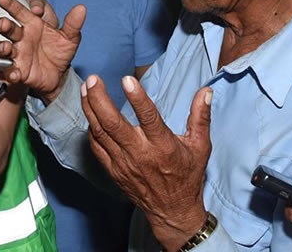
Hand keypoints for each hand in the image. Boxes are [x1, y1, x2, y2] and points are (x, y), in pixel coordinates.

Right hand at [0, 0, 83, 101]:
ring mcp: (17, 55)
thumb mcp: (69, 37)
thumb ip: (72, 24)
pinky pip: (10, 72)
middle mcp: (21, 38)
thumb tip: (81, 8)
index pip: (18, 11)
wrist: (60, 75)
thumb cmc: (60, 51)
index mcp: (31, 25)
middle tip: (3, 23)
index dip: (9, 3)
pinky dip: (10, 73)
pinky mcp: (18, 72)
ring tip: (6, 47)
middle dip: (3, 25)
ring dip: (1, 47)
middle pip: (7, 29)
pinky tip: (15, 74)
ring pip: (3, 48)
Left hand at [81, 75, 212, 251]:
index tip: (126, 80)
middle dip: (99, 99)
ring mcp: (123, 163)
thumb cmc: (187, 176)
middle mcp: (140, 154)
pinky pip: (97, 146)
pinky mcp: (113, 171)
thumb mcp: (200, 146)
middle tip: (92, 79)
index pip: (148, 118)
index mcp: (163, 146)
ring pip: (100, 132)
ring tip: (85, 88)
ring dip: (90, 108)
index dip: (137, 98)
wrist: (172, 211)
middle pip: (113, 124)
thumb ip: (201, 117)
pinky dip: (91, 129)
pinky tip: (90, 113)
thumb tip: (206, 91)